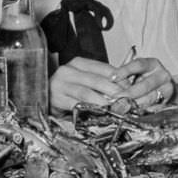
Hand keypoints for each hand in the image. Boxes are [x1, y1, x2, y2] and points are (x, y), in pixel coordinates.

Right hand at [49, 56, 171, 111]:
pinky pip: (76, 105)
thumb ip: (103, 81)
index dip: (119, 79)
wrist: (45, 100)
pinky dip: (90, 110)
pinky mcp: (55, 98)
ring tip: (116, 109)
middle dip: (114, 92)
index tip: (132, 89)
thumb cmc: (69, 91)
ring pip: (87, 93)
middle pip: (97, 80)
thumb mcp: (86, 81)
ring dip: (103, 102)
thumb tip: (127, 87)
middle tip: (127, 101)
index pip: (104, 68)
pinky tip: (100, 115)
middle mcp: (68, 71)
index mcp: (79, 63)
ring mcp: (60, 84)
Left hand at [112, 56, 174, 108]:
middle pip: (145, 85)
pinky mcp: (169, 102)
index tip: (112, 78)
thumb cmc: (146, 79)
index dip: (125, 70)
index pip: (138, 65)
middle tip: (116, 99)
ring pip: (150, 99)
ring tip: (123, 108)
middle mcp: (162, 75)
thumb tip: (109, 82)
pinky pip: (156, 109)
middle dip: (129, 93)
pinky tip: (135, 114)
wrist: (165, 89)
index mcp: (152, 64)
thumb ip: (125, 76)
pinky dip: (144, 112)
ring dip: (135, 105)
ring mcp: (167, 89)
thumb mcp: (137, 73)